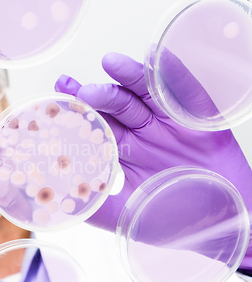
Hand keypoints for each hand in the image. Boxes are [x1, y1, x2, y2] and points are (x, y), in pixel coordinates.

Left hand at [54, 52, 251, 270]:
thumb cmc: (178, 220)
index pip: (97, 127)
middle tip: (71, 85)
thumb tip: (60, 202)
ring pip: (144, 94)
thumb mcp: (129, 214)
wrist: (227, 224)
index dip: (77, 115)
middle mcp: (144, 133)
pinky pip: (185, 92)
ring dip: (127, 77)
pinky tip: (157, 57)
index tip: (55, 104)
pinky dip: (173, 74)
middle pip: (114, 105)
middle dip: (93, 93)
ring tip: (109, 64)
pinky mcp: (197, 119)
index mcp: (126, 152)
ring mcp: (170, 124)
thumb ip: (96, 206)